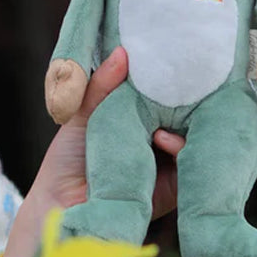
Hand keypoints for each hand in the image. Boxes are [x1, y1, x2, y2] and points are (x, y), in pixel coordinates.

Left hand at [2, 47, 183, 256]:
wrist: (60, 204)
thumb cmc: (69, 158)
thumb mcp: (86, 113)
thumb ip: (103, 85)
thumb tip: (123, 53)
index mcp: (144, 120)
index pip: (169, 96)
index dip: (173, 80)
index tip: (173, 59)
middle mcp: (162, 140)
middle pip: (188, 114)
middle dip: (188, 97)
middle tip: (187, 76)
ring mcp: (171, 163)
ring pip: (196, 136)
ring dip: (187, 120)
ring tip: (166, 111)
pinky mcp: (176, 187)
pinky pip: (192, 163)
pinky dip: (182, 148)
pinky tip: (164, 138)